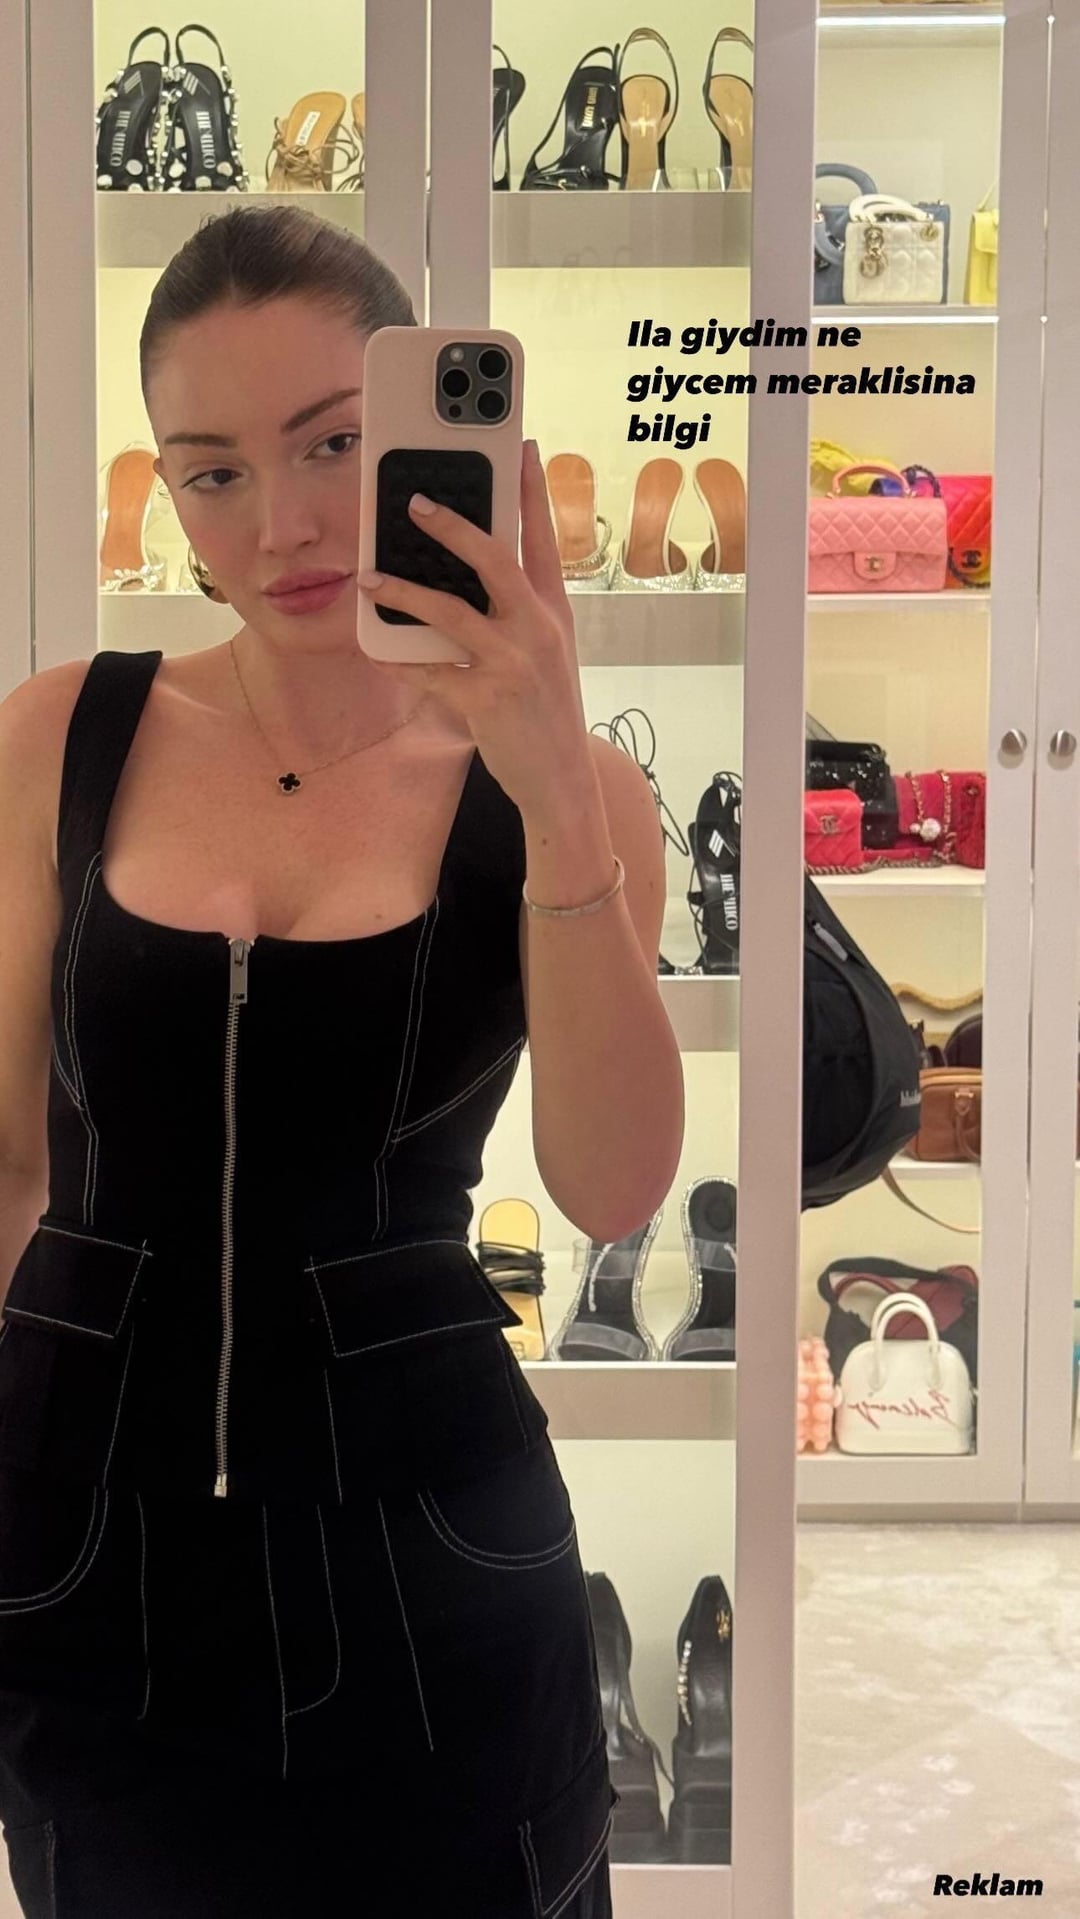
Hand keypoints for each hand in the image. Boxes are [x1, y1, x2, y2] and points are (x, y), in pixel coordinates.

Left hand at [356, 439, 591, 820]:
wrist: (560, 778)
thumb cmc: (546, 710)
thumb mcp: (546, 653)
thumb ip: (517, 613)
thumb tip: (468, 579)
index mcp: (554, 612)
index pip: (543, 539)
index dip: (533, 491)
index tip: (522, 448)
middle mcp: (538, 628)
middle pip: (494, 561)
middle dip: (451, 527)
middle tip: (414, 503)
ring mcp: (512, 663)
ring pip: (450, 612)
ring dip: (404, 593)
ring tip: (371, 580)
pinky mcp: (485, 697)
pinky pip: (429, 670)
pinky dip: (399, 660)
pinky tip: (377, 652)